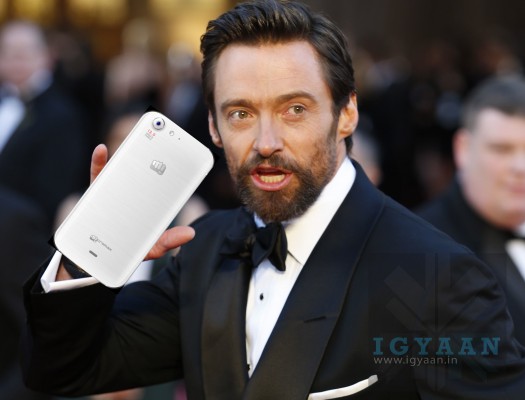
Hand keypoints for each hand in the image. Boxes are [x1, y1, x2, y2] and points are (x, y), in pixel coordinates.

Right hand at [57, 145, 194, 280]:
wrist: (95, 261)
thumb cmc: (126, 252)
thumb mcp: (151, 248)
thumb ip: (169, 241)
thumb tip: (191, 233)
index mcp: (149, 204)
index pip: (163, 187)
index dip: (174, 174)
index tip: (184, 162)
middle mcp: (133, 194)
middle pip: (144, 173)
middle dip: (154, 157)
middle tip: (165, 144)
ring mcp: (115, 192)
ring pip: (123, 170)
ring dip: (129, 153)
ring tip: (137, 141)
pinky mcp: (95, 195)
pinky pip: (97, 175)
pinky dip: (98, 161)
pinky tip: (103, 149)